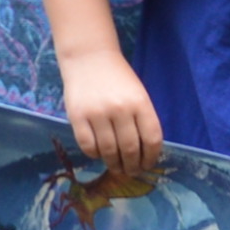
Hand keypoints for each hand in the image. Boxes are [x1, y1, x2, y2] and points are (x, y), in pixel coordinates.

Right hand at [57, 46, 159, 189]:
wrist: (89, 58)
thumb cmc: (118, 78)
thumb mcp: (138, 94)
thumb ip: (142, 119)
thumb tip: (145, 152)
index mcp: (140, 103)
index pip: (152, 139)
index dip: (151, 157)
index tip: (148, 165)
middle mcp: (120, 109)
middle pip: (131, 149)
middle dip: (133, 166)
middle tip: (131, 171)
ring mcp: (97, 113)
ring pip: (109, 151)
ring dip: (114, 164)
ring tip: (116, 167)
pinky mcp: (77, 117)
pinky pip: (88, 146)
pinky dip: (95, 154)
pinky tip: (99, 153)